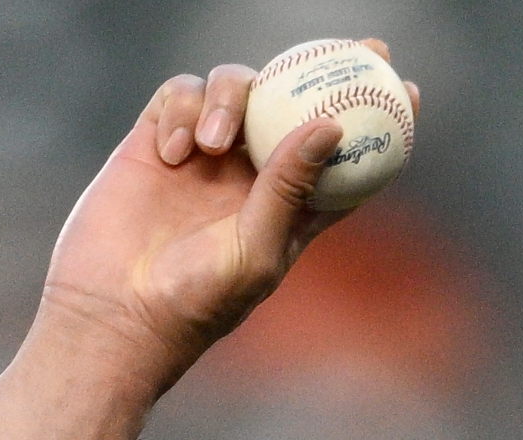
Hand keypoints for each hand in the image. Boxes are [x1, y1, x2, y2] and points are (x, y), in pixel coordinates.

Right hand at [34, 43, 422, 383]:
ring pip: (235, 88)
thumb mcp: (257, 246)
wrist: (115, 310)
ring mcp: (205, 154)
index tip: (406, 89)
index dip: (375, 121)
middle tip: (358, 46)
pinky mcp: (156, 142)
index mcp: (291, 205)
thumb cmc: (197, 300)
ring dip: (229, 99)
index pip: (343, 155)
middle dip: (323, 71)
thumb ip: (290, 185)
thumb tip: (331, 125)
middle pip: (294, 104)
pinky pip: (179, 96)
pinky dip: (182, 111)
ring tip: (213, 144)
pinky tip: (173, 153)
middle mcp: (252, 173)